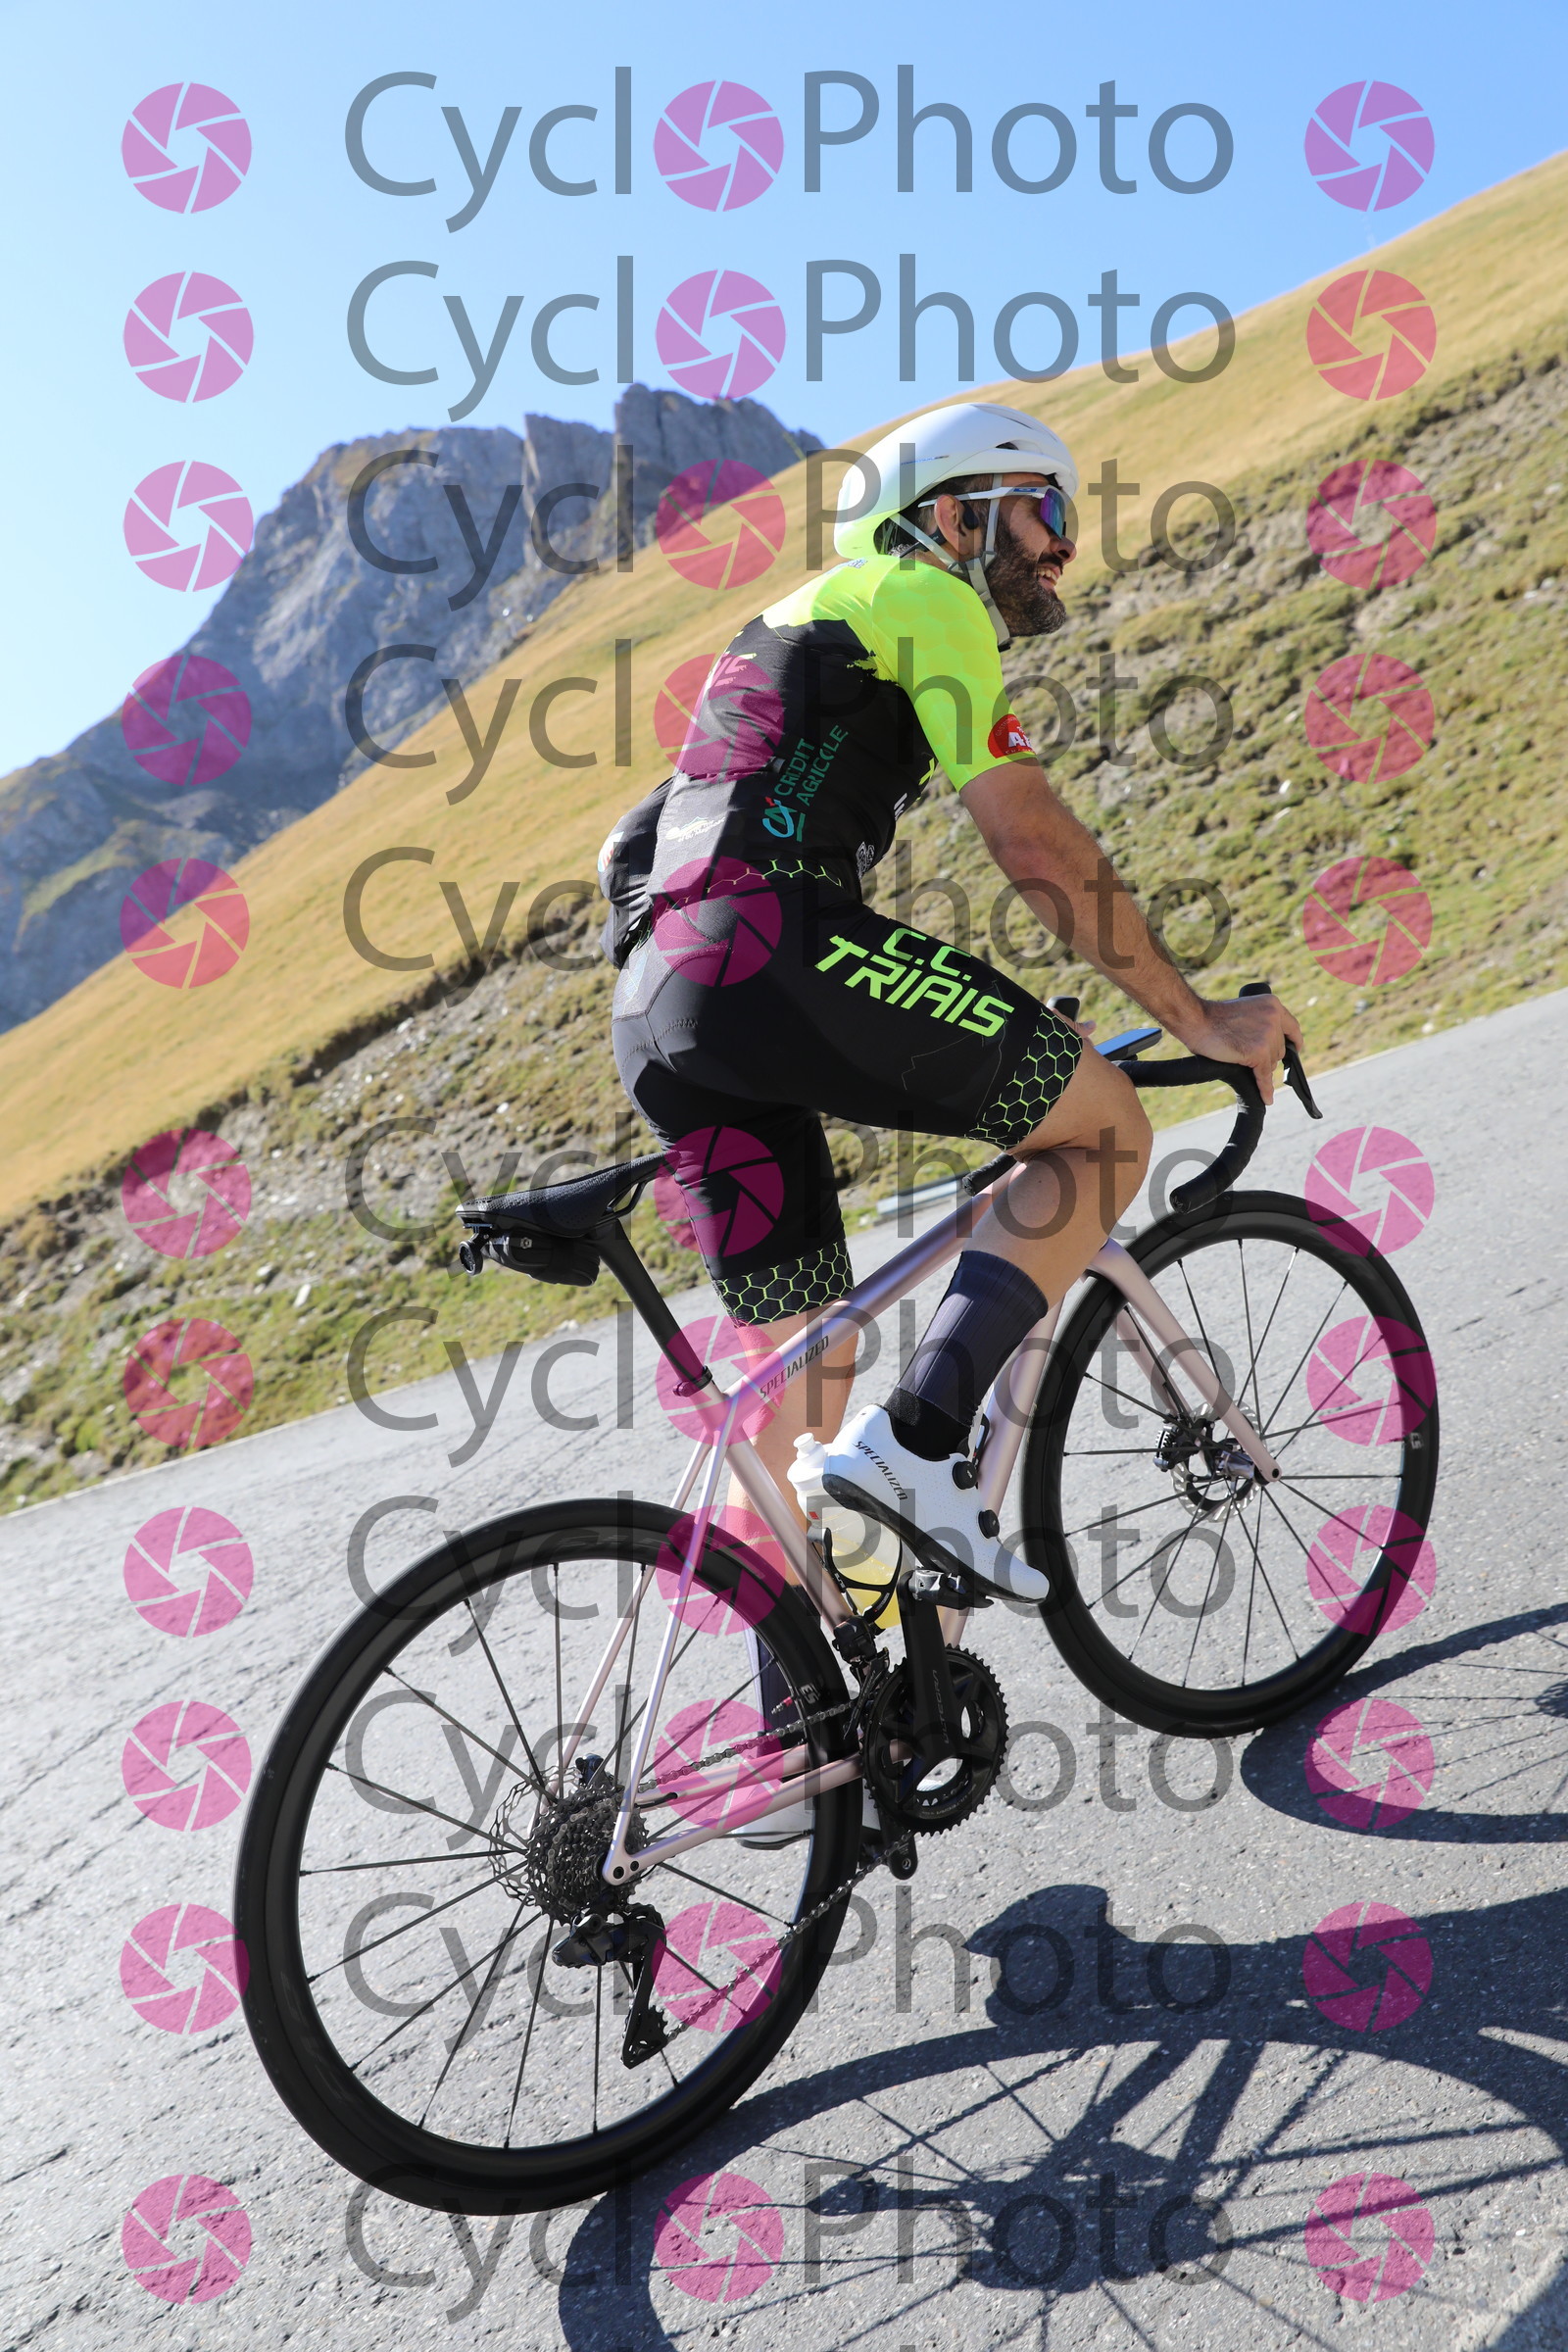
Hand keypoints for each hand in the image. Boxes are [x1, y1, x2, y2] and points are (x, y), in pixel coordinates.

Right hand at [1183, 993, 1303, 1105]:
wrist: (1197, 1020)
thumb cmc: (1213, 1017)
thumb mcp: (1246, 1010)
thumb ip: (1261, 1021)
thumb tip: (1271, 1045)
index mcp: (1273, 1005)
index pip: (1292, 1028)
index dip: (1293, 1042)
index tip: (1294, 1050)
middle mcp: (1274, 1018)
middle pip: (1279, 1049)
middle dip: (1266, 1056)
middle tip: (1247, 1054)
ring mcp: (1267, 1036)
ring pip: (1271, 1063)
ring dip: (1258, 1067)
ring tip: (1239, 1059)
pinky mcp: (1258, 1053)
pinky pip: (1265, 1075)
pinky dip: (1265, 1088)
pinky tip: (1267, 1097)